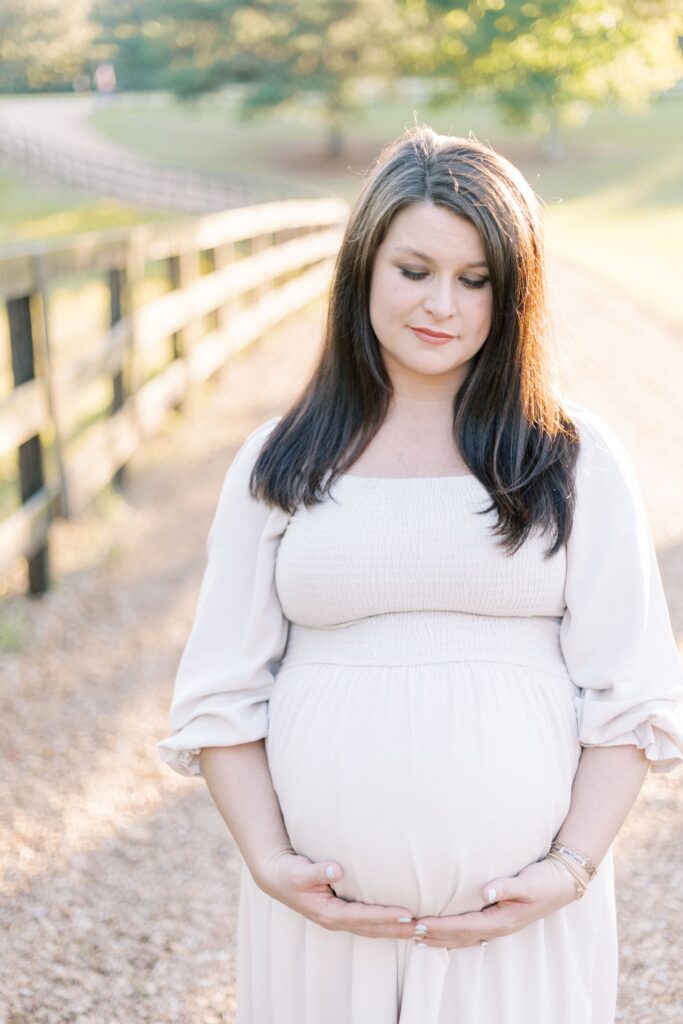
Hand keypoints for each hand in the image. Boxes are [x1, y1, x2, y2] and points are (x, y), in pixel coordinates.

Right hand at [256, 849, 417, 939]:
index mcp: (328, 913)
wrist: (277, 877)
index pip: (362, 918)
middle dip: (398, 929)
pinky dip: (386, 923)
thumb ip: (317, 871)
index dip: (385, 916)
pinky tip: (402, 920)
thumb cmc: (289, 873)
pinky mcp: (343, 912)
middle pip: (373, 929)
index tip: (407, 914)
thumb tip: (336, 869)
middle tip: (425, 927)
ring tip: (421, 928)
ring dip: (396, 929)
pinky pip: (369, 922)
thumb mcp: (298, 872)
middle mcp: (336, 920)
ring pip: (373, 929)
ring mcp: (340, 919)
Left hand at [412, 857, 580, 948]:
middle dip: (435, 936)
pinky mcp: (498, 919)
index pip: (464, 927)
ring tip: (418, 937)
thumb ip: (507, 887)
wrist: (563, 882)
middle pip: (460, 937)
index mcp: (502, 920)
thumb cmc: (544, 880)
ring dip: (441, 938)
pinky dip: (454, 934)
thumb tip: (486, 892)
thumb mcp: (528, 883)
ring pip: (464, 937)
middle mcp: (498, 927)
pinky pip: (471, 932)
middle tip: (409, 932)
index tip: (420, 924)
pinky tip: (444, 933)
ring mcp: (498, 925)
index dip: (441, 927)